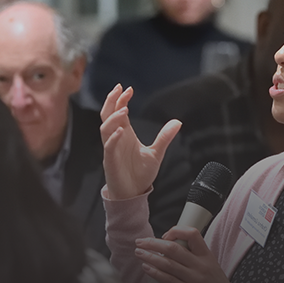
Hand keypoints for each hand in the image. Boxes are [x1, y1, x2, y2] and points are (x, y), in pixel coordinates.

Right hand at [100, 84, 181, 199]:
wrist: (133, 194)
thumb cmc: (140, 173)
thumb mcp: (156, 153)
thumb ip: (164, 137)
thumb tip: (178, 122)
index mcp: (125, 134)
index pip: (118, 112)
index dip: (121, 100)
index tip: (129, 89)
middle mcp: (116, 139)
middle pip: (107, 115)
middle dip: (111, 101)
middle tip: (118, 89)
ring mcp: (112, 150)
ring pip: (105, 129)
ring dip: (113, 118)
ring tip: (123, 109)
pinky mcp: (110, 161)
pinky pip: (108, 147)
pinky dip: (113, 139)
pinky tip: (121, 131)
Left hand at [134, 225, 235, 282]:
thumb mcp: (211, 265)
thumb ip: (195, 256)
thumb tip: (171, 248)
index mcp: (207, 255)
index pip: (192, 234)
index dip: (176, 231)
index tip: (165, 236)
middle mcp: (200, 265)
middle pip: (173, 248)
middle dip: (153, 243)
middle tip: (141, 242)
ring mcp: (194, 279)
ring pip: (167, 263)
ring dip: (150, 257)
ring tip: (139, 253)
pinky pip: (168, 280)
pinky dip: (154, 272)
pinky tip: (146, 268)